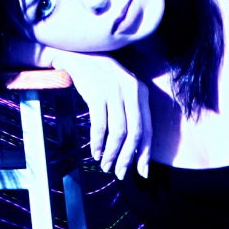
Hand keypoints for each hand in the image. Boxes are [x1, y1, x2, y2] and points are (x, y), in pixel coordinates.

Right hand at [46, 49, 152, 178]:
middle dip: (127, 157)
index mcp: (142, 93)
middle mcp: (132, 93)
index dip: (145, 152)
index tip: (142, 171)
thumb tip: (131, 145)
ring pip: (118, 132)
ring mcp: (115, 93)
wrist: (79, 55)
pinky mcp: (97, 94)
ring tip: (105, 166)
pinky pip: (100, 125)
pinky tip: (95, 153)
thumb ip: (130, 111)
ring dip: (111, 153)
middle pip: (134, 133)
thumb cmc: (102, 77)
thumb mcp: (123, 90)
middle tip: (120, 173)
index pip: (148, 129)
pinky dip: (98, 142)